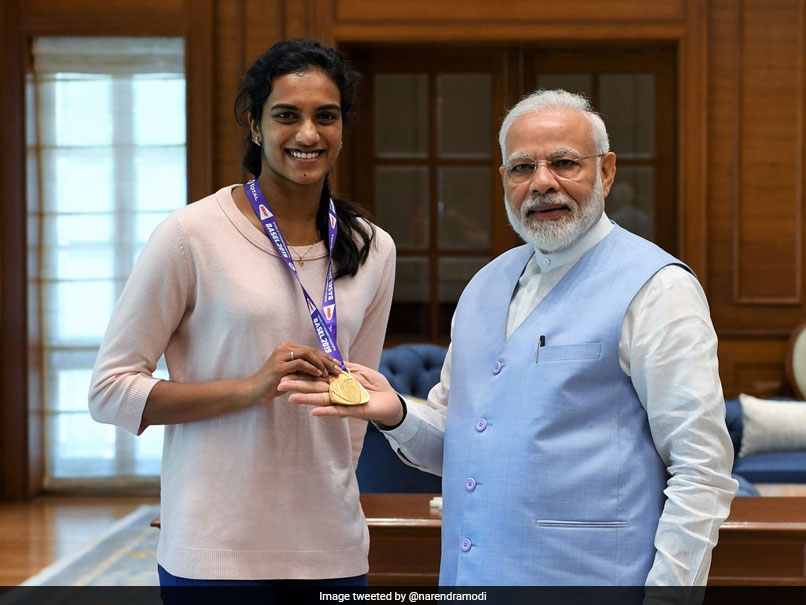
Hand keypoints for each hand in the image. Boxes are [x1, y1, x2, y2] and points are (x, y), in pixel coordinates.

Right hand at [248, 341, 341, 404]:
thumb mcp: (292, 373)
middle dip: (327, 360)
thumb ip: (304, 368)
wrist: (254, 390)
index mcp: (288, 347)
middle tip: (338, 369)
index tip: (338, 364)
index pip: (311, 349)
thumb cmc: (273, 383)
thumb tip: (325, 370)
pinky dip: (312, 368)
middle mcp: (284, 348)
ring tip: (331, 372)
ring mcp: (281, 355)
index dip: (326, 357)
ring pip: (308, 354)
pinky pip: (300, 363)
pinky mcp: (279, 366)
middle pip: (312, 350)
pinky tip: (319, 374)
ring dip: (322, 364)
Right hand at [278, 362, 403, 425]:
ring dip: (306, 399)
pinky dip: (326, 411)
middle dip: (298, 386)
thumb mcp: (362, 373)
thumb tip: (333, 363)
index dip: (303, 375)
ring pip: (322, 399)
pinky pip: (337, 410)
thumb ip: (347, 369)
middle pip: (315, 387)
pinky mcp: (352, 410)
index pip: (317, 377)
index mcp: (338, 382)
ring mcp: (343, 402)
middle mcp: (337, 392)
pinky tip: (313, 412)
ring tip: (291, 398)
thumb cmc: (378, 386)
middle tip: (280, 385)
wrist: (394, 402)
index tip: (287, 374)